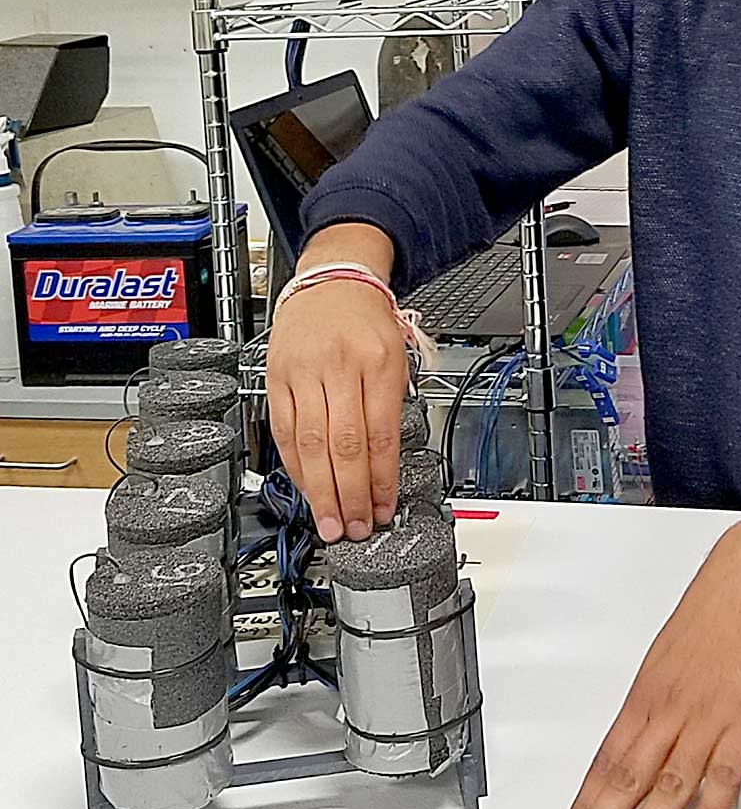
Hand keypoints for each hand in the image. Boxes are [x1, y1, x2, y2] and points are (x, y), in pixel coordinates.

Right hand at [266, 224, 407, 541]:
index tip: (384, 510)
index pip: (381, 433)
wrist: (331, 281)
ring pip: (309, 442)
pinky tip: (306, 487)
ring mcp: (303, 371)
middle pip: (343, 443)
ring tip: (329, 521)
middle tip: (354, 528)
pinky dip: (294, 465)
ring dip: (319, 490)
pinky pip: (283, 430)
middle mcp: (339, 366)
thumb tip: (383, 470)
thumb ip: (390, 407)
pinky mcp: (276, 377)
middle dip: (349, 495)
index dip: (381, 480)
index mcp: (378, 361)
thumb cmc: (366, 320)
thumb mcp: (395, 355)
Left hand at [559, 493, 740, 808]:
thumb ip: (653, 705)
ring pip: (667, 786)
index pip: (605, 758)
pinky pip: (720, 779)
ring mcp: (705, 720)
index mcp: (644, 695)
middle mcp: (668, 710)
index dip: (585, 800)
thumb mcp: (665, 658)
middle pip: (626, 777)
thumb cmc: (711, 618)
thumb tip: (635, 739)